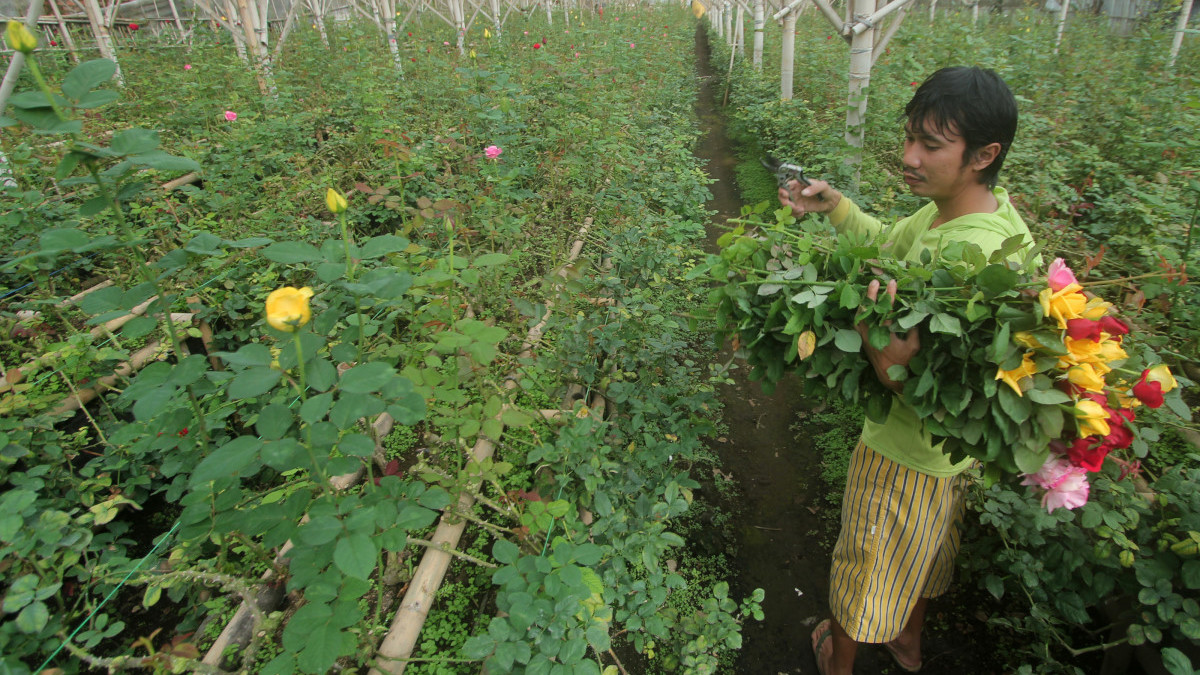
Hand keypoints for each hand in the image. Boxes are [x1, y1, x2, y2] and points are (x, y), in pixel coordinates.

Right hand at [778, 178, 840, 218]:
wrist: (829, 202)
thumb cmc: (826, 190)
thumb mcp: (822, 186)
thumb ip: (814, 188)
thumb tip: (804, 193)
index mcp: (798, 184)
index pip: (785, 184)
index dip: (782, 189)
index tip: (786, 195)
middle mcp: (794, 192)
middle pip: (782, 196)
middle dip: (785, 203)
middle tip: (794, 206)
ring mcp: (795, 200)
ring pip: (786, 206)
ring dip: (791, 210)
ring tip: (802, 210)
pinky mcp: (798, 208)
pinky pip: (791, 213)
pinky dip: (795, 215)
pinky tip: (803, 213)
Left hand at [856, 279, 919, 393]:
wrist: (890, 378)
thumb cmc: (905, 363)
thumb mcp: (914, 345)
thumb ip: (912, 328)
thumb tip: (913, 311)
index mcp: (885, 335)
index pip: (885, 311)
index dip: (889, 296)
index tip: (892, 282)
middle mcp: (871, 335)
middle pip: (867, 311)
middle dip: (871, 295)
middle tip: (875, 281)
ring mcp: (864, 337)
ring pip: (859, 316)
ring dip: (864, 302)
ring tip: (869, 290)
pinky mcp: (862, 340)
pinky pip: (858, 323)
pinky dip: (861, 312)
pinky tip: (864, 305)